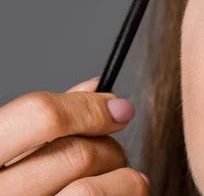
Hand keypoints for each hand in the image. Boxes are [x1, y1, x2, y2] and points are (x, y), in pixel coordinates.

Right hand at [0, 77, 149, 194]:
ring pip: (93, 189)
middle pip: (78, 153)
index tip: (118, 108)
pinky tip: (116, 195)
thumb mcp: (5, 149)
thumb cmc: (3, 188)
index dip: (89, 106)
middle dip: (108, 146)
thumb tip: (96, 89)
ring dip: (120, 178)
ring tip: (116, 179)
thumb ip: (44, 121)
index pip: (41, 114)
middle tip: (111, 153)